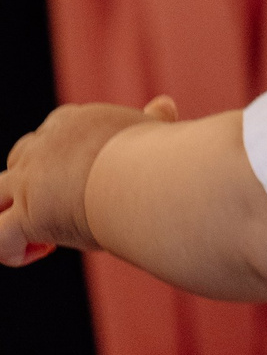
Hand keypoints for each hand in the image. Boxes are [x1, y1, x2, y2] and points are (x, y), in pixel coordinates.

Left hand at [1, 95, 175, 264]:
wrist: (148, 176)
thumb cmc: (159, 155)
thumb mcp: (154, 129)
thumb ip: (152, 119)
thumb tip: (163, 104)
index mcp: (72, 123)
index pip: (48, 135)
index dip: (60, 160)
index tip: (88, 181)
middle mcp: (44, 147)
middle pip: (18, 161)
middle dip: (33, 185)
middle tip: (67, 207)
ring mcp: (30, 181)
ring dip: (11, 213)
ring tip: (41, 233)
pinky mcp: (28, 215)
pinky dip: (13, 250)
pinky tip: (44, 250)